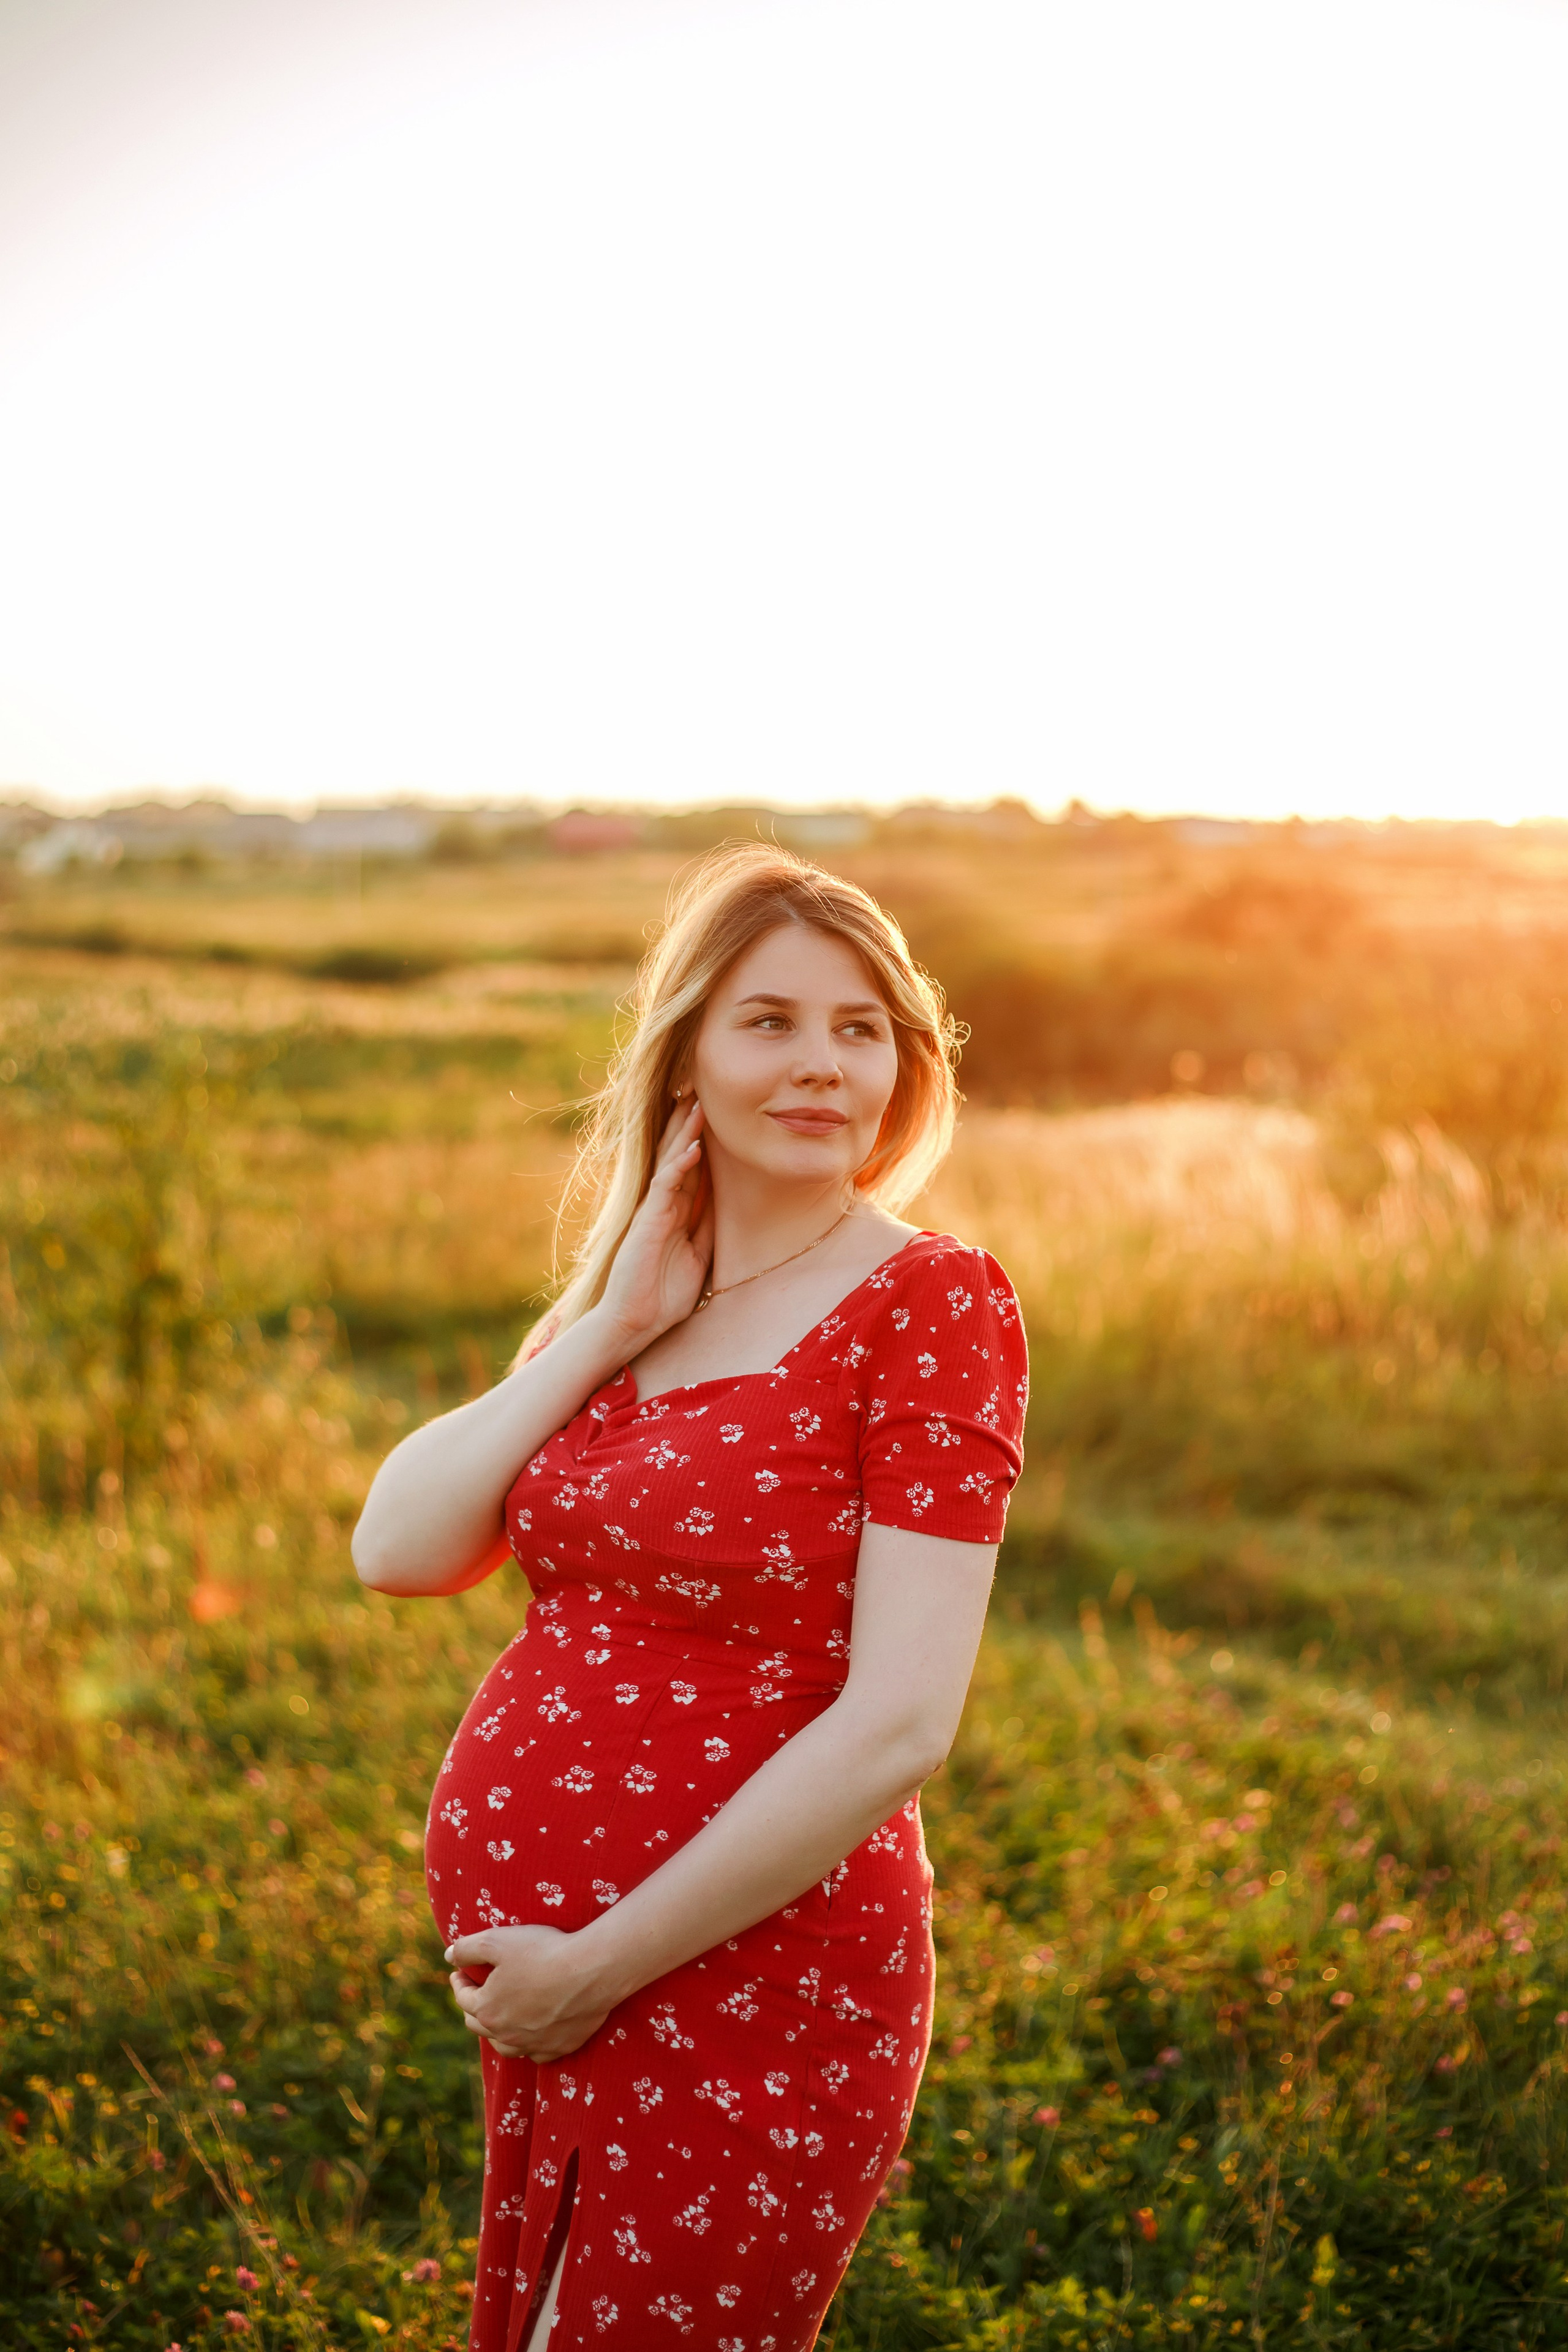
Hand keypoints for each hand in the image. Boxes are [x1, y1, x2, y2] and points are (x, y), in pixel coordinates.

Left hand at [445, 1924, 617, 2061]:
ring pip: (504, 2047)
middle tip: (476, 1993)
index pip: (463, 1998)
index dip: (459, 1982)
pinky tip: (531, 2034)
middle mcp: (506, 2034)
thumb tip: (448, 1955)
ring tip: (498, 2018)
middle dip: (473, 2008)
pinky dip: (528, 2045)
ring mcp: (533, 2044)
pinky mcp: (559, 2047)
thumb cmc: (543, 1951)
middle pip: (479, 2026)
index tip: (459, 1971)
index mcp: (487, 2009)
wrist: (591, 1970)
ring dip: (496, 2033)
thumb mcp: (497, 1940)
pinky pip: (536, 2054)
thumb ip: (467, 1948)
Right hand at [595, 1094, 713, 1349]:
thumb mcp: (698, 1258)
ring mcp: (653, 1209)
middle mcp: (663, 1205)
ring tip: (696, 1103)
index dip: (701, 1141)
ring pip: (670, 1161)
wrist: (636, 1322)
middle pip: (677, 1154)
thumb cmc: (663, 1296)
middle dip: (688, 1124)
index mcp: (675, 1212)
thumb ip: (706, 1230)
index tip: (717, 1114)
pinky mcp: (647, 1219)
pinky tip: (692, 1148)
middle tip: (700, 1090)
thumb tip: (722, 1208)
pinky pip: (665, 1185)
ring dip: (684, 1133)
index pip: (691, 1168)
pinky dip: (679, 1165)